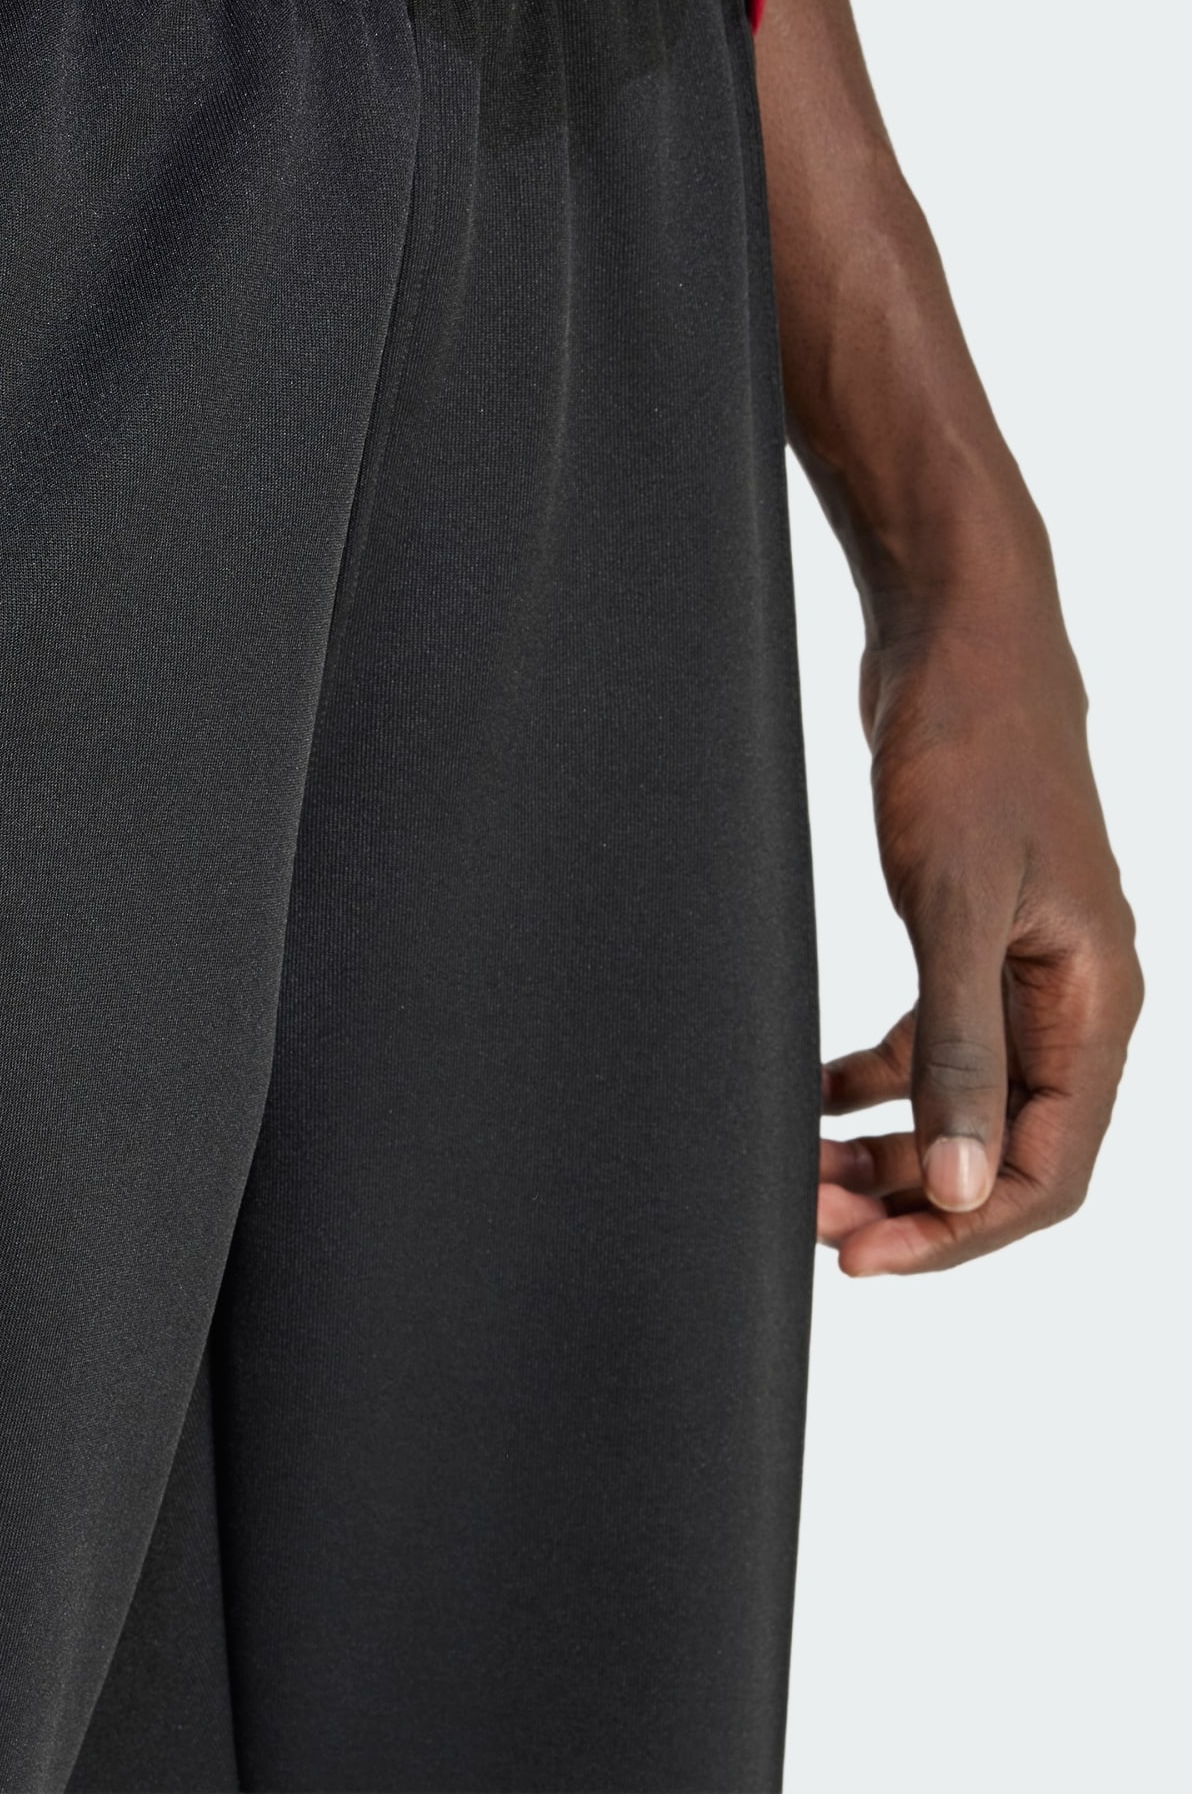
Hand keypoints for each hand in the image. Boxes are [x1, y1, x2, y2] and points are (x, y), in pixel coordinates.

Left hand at [815, 599, 1141, 1273]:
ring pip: (961, 1100)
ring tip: (801, 1166)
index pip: (1047, 1171)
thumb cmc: (970, 752)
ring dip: (889, 1145)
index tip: (861, 1258)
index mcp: (1094, 1004)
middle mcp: (1070, 999)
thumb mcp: (957, 907)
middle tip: (808, 1211)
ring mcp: (1020, 968)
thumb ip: (961, 1048)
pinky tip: (813, 1092)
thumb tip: (967, 1186)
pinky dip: (875, 1078)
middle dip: (910, 1195)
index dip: (959, 1230)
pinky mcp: (970, 934)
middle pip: (1001, 1149)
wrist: (957, 637)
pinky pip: (932, 1042)